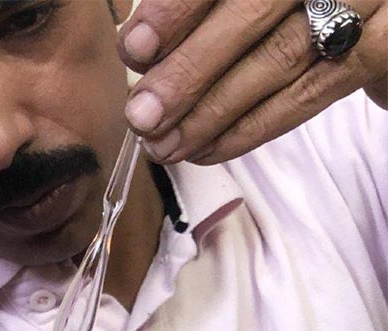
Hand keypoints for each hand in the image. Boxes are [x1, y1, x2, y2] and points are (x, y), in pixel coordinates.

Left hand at [117, 0, 387, 164]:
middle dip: (188, 71)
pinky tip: (207, 149)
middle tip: (142, 116)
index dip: (176, 7)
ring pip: (281, 56)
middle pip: (251, 10)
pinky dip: (253, 127)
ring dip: (212, 112)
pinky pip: (313, 92)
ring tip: (164, 145)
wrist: (379, 10)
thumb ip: (199, 6)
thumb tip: (138, 47)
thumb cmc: (294, 1)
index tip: (134, 48)